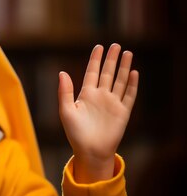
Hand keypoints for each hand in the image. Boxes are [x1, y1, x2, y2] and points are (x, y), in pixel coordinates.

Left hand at [58, 43, 138, 182]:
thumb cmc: (75, 133)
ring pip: (119, 80)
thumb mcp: (66, 111)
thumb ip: (65, 92)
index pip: (92, 72)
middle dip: (111, 59)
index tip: (99, 47)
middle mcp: (100, 96)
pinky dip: (132, 84)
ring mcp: (112, 103)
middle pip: (107, 73)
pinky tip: (134, 72)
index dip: (95, 60)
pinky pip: (129, 95)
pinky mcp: (123, 111)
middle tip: (115, 45)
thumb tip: (62, 72)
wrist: (90, 150)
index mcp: (86, 95)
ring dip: (123, 67)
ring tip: (127, 53)